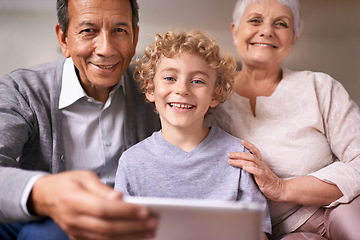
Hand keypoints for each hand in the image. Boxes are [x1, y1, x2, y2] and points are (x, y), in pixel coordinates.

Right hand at [28, 171, 157, 239]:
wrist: (45, 196)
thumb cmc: (67, 183)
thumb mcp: (84, 177)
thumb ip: (102, 188)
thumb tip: (120, 196)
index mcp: (74, 199)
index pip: (104, 209)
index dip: (125, 211)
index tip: (145, 210)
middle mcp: (74, 218)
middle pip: (107, 227)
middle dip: (133, 227)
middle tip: (153, 223)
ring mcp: (75, 231)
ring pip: (105, 239)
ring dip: (129, 237)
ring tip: (149, 233)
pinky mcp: (77, 237)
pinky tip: (133, 239)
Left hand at [228, 140, 285, 201]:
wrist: (280, 191)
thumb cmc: (269, 183)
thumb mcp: (260, 174)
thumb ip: (253, 169)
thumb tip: (241, 167)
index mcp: (261, 164)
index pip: (255, 152)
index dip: (249, 145)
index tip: (241, 141)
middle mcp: (262, 165)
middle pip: (250, 156)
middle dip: (238, 154)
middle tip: (229, 154)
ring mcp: (263, 171)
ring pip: (251, 162)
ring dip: (240, 161)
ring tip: (230, 161)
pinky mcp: (264, 178)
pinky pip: (257, 171)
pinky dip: (250, 169)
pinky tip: (244, 168)